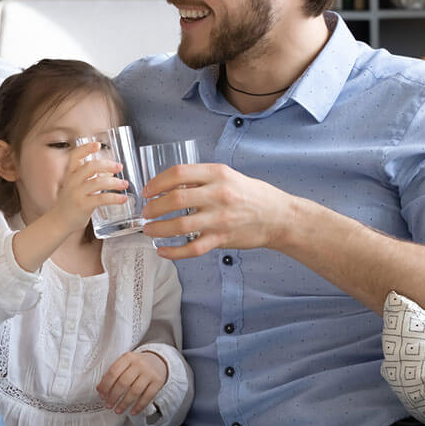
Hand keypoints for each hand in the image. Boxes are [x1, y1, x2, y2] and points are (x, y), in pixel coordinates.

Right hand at [45, 141, 127, 229]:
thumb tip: (109, 170)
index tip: (97, 145)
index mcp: (70, 175)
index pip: (75, 156)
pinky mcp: (83, 205)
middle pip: (90, 167)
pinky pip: (101, 199)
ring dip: (114, 182)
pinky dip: (114, 198)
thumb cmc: (70, 203)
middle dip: (107, 165)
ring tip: (124, 184)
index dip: (86, 149)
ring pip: (98, 182)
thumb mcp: (76, 186)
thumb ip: (90, 178)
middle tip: (119, 167)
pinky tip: (123, 199)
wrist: (58, 222)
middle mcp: (72, 182)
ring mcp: (77, 193)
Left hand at [97, 351, 168, 415]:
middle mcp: (139, 364)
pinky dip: (139, 406)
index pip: (113, 372)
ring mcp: (149, 373)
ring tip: (118, 410)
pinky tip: (133, 412)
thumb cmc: (136, 365)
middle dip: (114, 396)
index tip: (101, 395)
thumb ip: (112, 374)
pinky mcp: (158, 382)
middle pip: (123, 382)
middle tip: (108, 405)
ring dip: (124, 404)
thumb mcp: (124, 364)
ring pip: (135, 391)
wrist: (158, 361)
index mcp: (127, 358)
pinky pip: (148, 397)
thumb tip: (100, 389)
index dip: (106, 385)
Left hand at [140, 163, 295, 259]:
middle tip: (145, 211)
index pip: (178, 173)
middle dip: (153, 207)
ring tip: (149, 229)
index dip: (157, 181)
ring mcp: (220, 219)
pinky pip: (192, 248)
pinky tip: (162, 251)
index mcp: (218, 174)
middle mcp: (218, 195)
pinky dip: (173, 252)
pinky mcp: (222, 239)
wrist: (279, 217)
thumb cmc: (252, 195)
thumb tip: (169, 184)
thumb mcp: (228, 176)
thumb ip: (201, 179)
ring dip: (158, 229)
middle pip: (174, 199)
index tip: (147, 190)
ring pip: (179, 225)